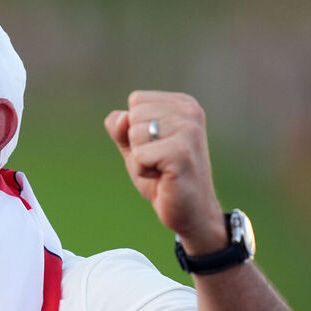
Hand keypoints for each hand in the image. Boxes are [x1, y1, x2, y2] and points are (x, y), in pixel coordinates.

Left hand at [104, 91, 226, 252]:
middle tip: (159, 160)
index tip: (156, 146)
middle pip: (133, 115)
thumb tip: (120, 117)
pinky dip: (143, 170)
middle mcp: (190, 111)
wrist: (189, 210)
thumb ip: (121, 128)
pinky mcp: (182, 152)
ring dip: (140, 158)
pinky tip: (163, 177)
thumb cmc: (162, 176)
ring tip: (161, 168)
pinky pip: (139, 155)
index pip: (136, 100)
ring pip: (134, 134)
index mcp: (182, 103)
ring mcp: (188, 131)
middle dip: (137, 143)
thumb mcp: (136, 146)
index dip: (135, 128)